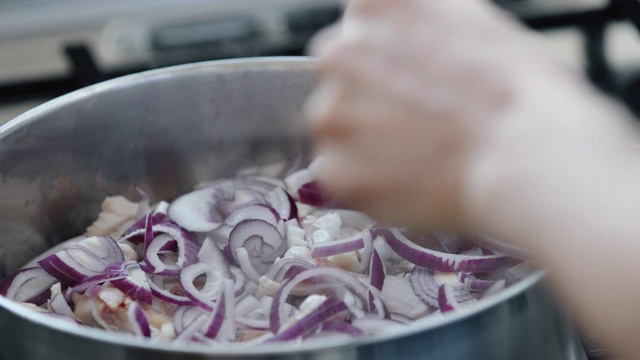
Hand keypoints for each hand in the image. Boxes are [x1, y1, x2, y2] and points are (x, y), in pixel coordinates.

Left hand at [305, 0, 565, 230]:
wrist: (524, 156)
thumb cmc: (517, 90)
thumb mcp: (475, 22)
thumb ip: (425, 18)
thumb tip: (411, 27)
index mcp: (369, 9)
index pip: (360, 33)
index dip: (392, 61)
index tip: (418, 81)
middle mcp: (336, 56)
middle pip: (344, 82)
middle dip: (373, 101)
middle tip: (422, 123)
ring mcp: (330, 116)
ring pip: (339, 129)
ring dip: (368, 142)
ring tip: (420, 153)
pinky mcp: (335, 171)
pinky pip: (342, 174)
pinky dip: (369, 182)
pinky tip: (410, 179)